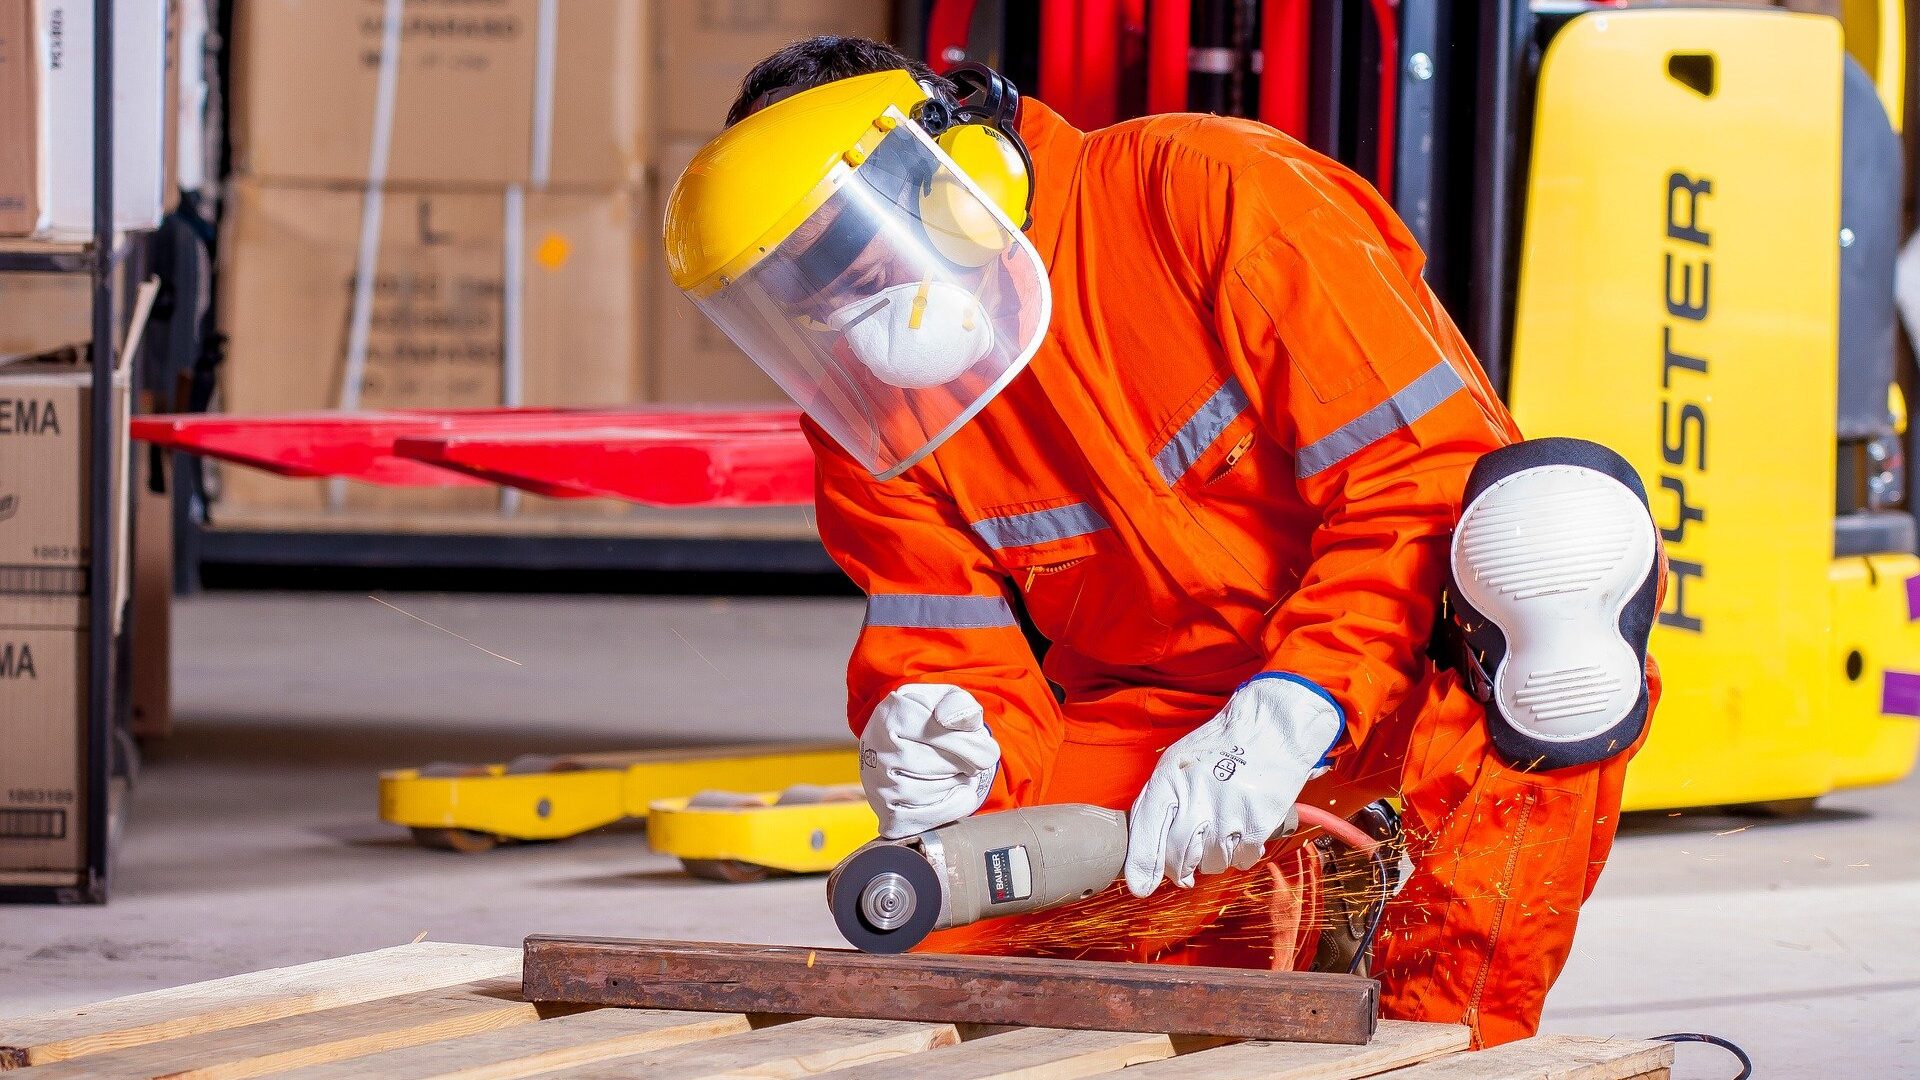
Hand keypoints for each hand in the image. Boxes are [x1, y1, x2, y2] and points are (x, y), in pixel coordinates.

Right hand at [859, 683, 1000, 838]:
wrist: (914, 744)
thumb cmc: (936, 720)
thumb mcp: (951, 701)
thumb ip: (959, 705)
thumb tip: (951, 721)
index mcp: (893, 712)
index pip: (936, 733)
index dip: (968, 745)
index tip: (983, 749)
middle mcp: (876, 746)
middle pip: (934, 764)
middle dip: (964, 765)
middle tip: (971, 762)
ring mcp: (877, 782)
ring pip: (928, 791)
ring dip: (956, 784)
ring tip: (959, 774)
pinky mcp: (885, 812)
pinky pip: (922, 819)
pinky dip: (950, 809)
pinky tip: (959, 794)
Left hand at [1124, 674, 1343, 897]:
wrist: (1271, 728)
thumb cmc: (1219, 747)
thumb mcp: (1177, 762)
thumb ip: (1159, 800)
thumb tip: (1146, 849)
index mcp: (1170, 779)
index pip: (1148, 831)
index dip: (1142, 866)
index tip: (1141, 886)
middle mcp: (1197, 796)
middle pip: (1180, 856)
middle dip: (1180, 870)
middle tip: (1186, 869)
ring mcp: (1229, 810)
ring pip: (1212, 862)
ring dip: (1214, 858)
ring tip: (1220, 832)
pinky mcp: (1259, 821)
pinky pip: (1242, 860)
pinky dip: (1241, 855)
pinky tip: (1241, 833)